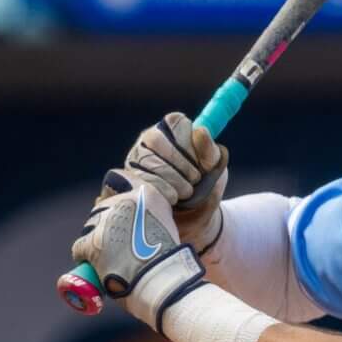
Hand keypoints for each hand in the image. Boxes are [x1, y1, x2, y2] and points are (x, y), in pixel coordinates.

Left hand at [70, 170, 207, 331]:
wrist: (163, 280)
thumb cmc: (168, 259)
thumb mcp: (166, 225)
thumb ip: (150, 217)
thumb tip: (136, 223)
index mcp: (145, 195)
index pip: (120, 195)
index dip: (119, 213)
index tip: (123, 226)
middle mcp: (124, 202)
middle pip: (102, 210)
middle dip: (106, 227)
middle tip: (115, 246)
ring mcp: (106, 222)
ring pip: (90, 229)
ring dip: (96, 241)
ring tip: (107, 258)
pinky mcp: (92, 242)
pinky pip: (79, 248)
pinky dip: (84, 258)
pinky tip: (95, 266)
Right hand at [121, 112, 229, 252]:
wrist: (194, 219)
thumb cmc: (205, 187)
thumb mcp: (214, 169)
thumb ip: (210, 150)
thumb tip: (200, 131)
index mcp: (173, 130)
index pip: (175, 123)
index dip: (190, 144)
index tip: (204, 163)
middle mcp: (149, 139)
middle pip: (155, 139)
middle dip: (180, 162)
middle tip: (195, 179)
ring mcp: (135, 157)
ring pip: (145, 159)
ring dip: (172, 178)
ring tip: (186, 192)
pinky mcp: (126, 178)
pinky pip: (138, 178)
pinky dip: (160, 190)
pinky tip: (171, 198)